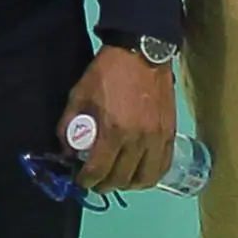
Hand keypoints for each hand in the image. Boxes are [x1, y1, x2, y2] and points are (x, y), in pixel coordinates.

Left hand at [59, 45, 178, 193]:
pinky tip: (139, 174)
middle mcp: (137, 139)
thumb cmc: (107, 72)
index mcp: (113, 129)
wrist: (142, 52)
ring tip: (118, 180)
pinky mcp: (170, 134)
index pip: (98, 169)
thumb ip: (69, 125)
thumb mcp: (79, 94)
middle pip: (121, 178)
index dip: (86, 181)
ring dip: (128, 185)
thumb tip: (67, 152)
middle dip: (104, 185)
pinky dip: (150, 176)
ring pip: (144, 179)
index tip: (80, 182)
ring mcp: (157, 138)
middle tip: (96, 183)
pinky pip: (163, 166)